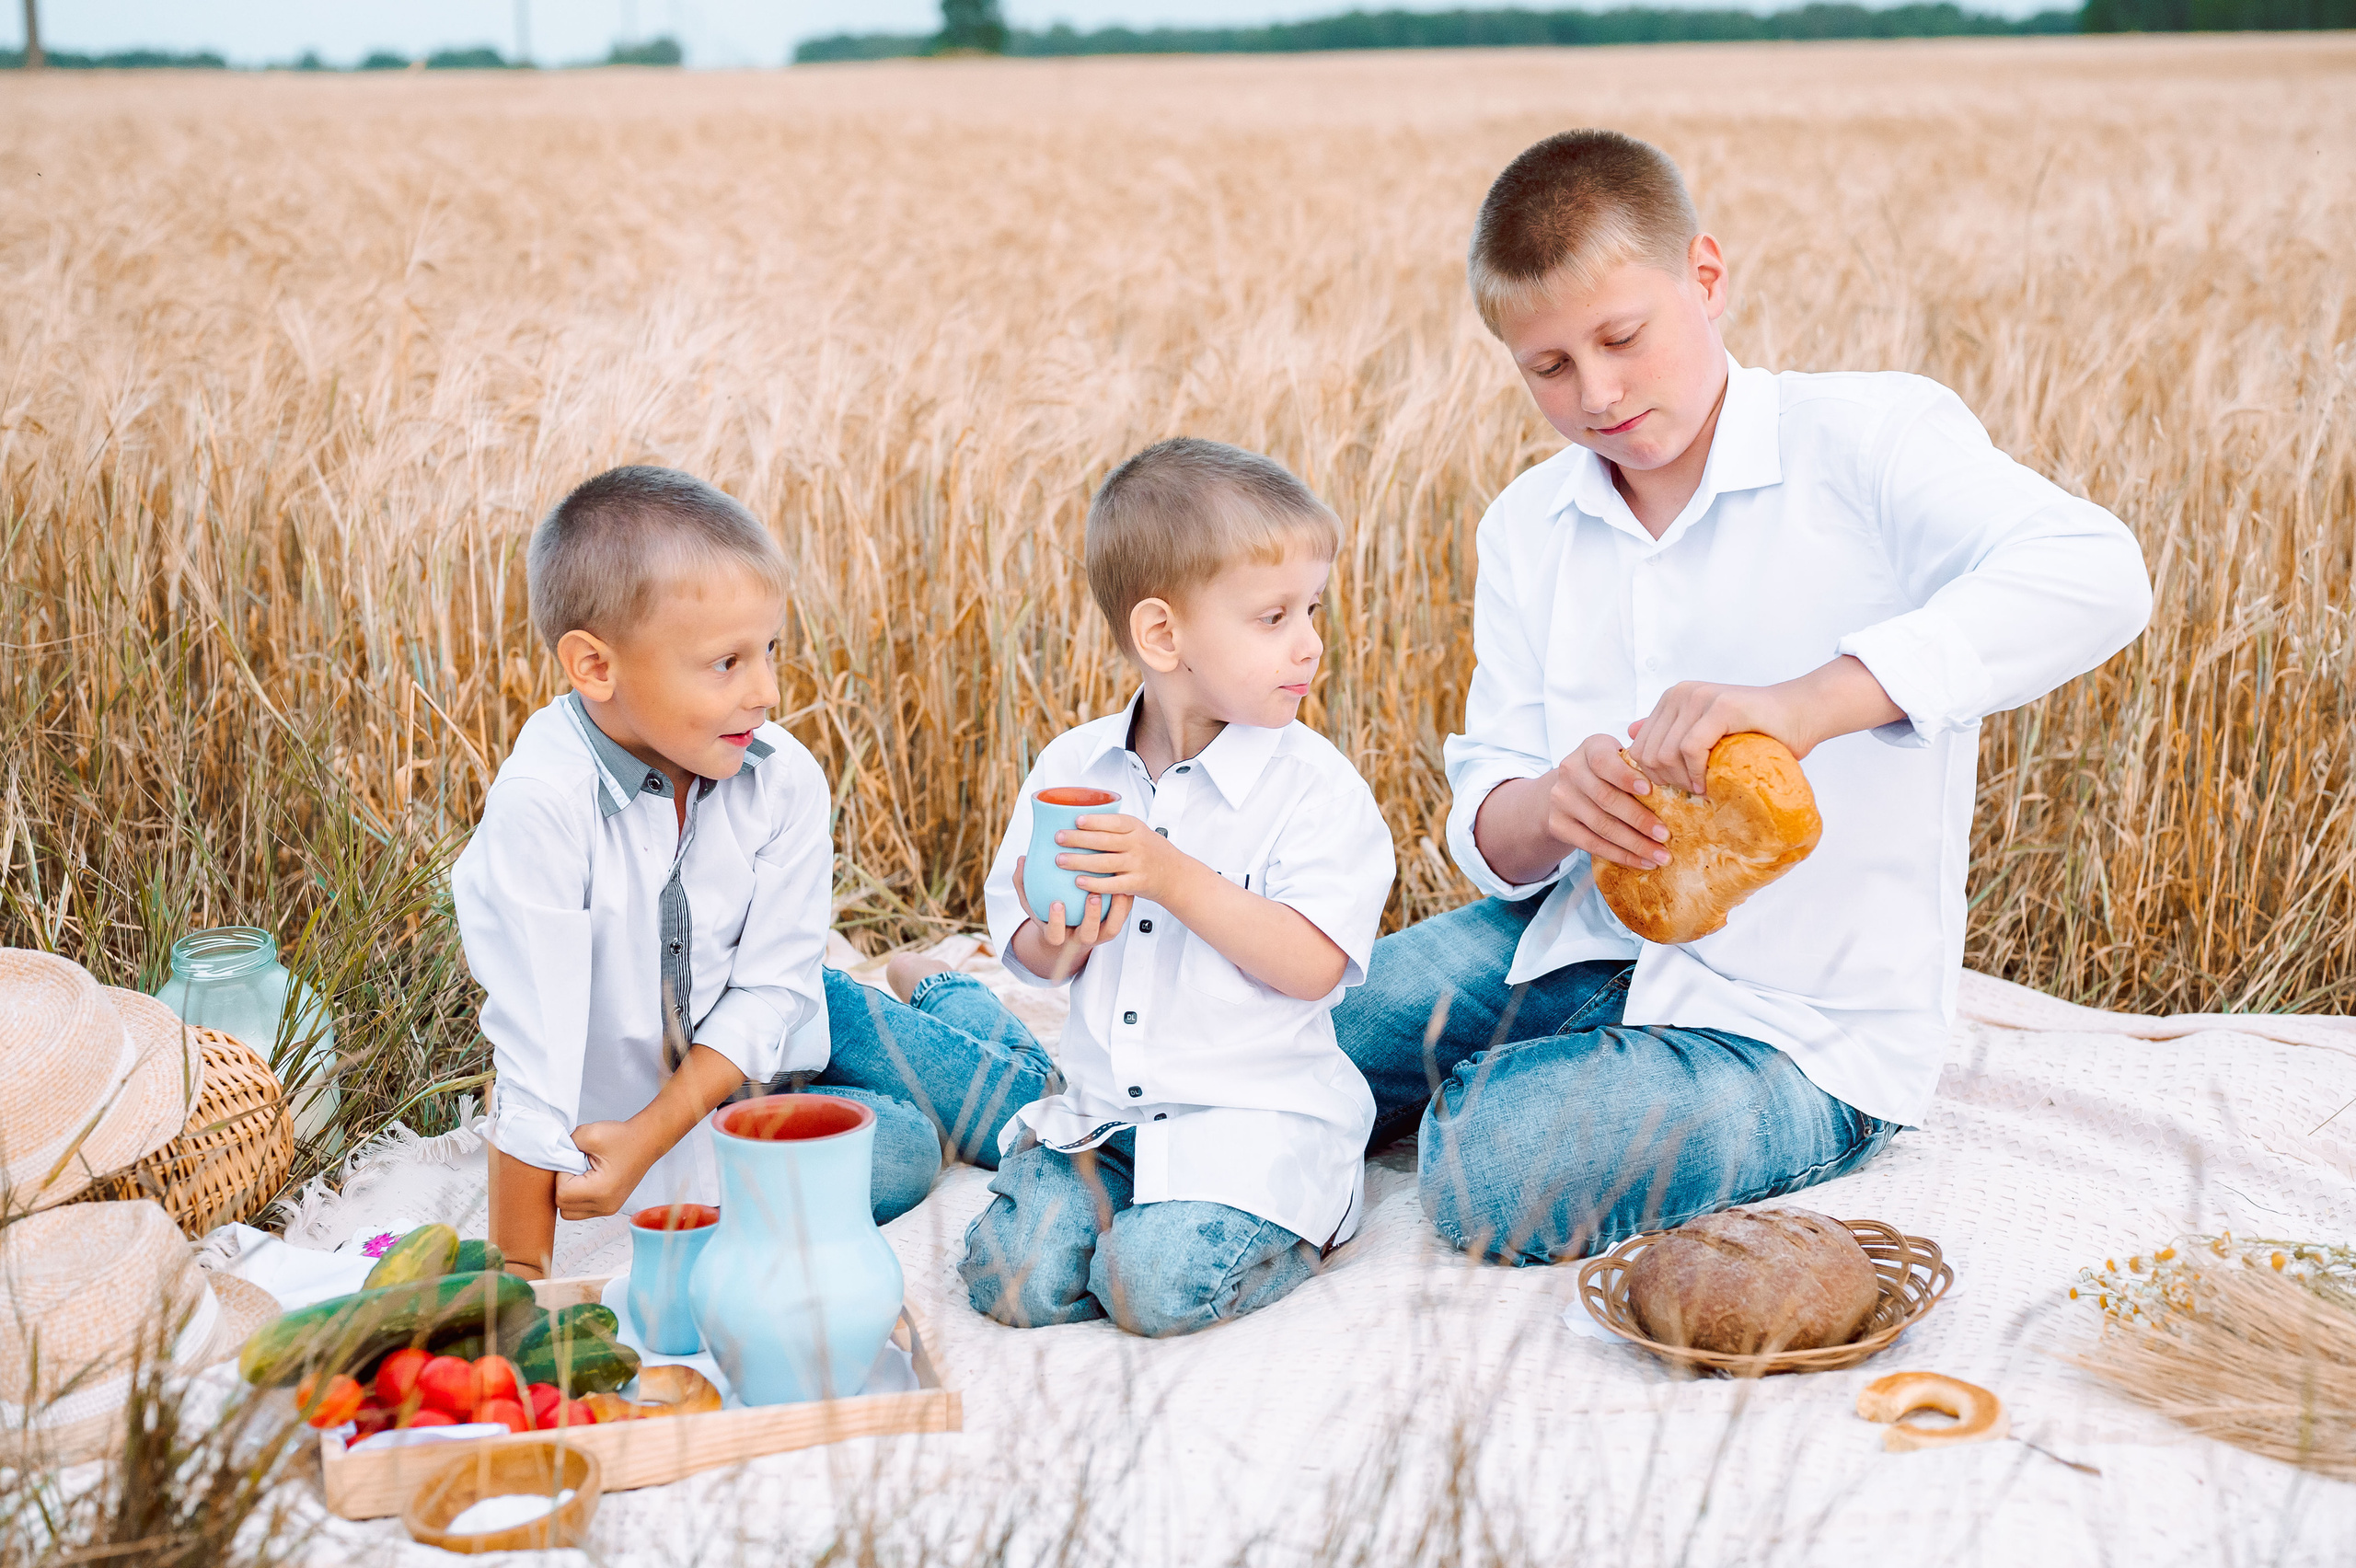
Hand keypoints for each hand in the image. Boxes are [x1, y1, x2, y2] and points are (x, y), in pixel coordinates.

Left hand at [554, 1119, 659, 1220]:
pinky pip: (581, 1210)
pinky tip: (587, 1180)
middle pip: (563, 1207)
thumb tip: (553, 1158)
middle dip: (562, 1186)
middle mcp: (605, 1205)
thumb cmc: (623, 1137)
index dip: (560, 1175)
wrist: (647, 1140)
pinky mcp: (609, 1207)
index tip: (573, 1161)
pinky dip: (577, 1197)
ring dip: (569, 1194)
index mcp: (601, 1190)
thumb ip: (565, 1146)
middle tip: (574, 1167)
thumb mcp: (589, 1134)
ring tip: (581, 1175)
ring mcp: (608, 1209)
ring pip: (569, 1212)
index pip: (561, 1194)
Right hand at [1011, 852, 1133, 981]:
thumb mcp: (1031, 900)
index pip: (1055, 935)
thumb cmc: (1048, 911)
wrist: (1068, 932)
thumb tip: (1021, 859)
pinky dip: (1127, 901)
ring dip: (1116, 911)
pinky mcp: (1114, 924)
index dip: (1056, 922)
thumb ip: (1023, 883)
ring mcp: (1099, 934)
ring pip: (1112, 929)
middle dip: (1091, 917)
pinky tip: (1126, 881)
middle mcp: (1080, 938)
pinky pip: (1123, 916)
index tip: (1057, 903)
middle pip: (1088, 935)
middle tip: (1093, 896)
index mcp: (1058, 934)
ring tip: (1116, 888)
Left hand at [1054, 812, 1202, 907]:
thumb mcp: (1140, 831)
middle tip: (1058, 838)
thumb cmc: (1152, 851)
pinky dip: (1095, 883)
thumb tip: (1078, 821)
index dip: (1094, 821)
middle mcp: (1137, 844)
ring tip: (1060, 860)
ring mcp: (1137, 864)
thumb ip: (1116, 827)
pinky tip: (1079, 882)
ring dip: (1080, 861)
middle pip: (1104, 841)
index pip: (1114, 822)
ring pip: (1105, 862)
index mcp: (1136, 828)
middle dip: (1078, 839)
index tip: (1075, 820)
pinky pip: (1113, 884)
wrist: (1176, 875)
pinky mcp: (1137, 883)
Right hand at [1548, 734, 1671, 870]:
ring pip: (1601, 825)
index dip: (1625, 777)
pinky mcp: (1557, 824)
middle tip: (1665, 835)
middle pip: (1605, 798)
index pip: (1603, 761)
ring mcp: (1560, 799)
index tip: (1649, 791)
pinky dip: (1620, 855)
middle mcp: (1570, 770)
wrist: (1568, 790)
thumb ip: (1641, 762)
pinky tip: (1642, 862)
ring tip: (1660, 856)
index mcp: (1590, 748)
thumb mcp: (1620, 757)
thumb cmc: (1608, 772)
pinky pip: (1591, 844)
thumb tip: (1679, 777)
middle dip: (1638, 819)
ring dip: (1634, 844)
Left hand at [1623, 681, 1809, 796]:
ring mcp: (1698, 697)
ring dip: (1683, 780)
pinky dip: (1697, 773)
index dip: (1654, 776)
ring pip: (1665, 754)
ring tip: (1703, 787)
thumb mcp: (1704, 730)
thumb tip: (1629, 733)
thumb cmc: (1755, 729)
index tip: (1680, 787)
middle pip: (1648, 754)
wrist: (1800, 714)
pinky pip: (1690, 749)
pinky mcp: (1719, 707)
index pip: (1639, 748)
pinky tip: (1710, 783)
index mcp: (1671, 699)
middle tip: (1692, 790)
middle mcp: (1679, 694)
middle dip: (1667, 781)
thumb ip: (1668, 730)